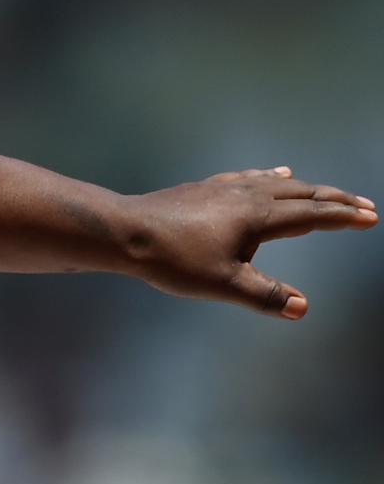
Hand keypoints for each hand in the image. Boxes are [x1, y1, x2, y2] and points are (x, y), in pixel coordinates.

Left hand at [122, 167, 376, 317]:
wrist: (124, 232)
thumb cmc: (172, 259)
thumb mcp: (223, 284)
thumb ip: (264, 296)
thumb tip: (302, 308)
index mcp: (257, 216)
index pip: (312, 214)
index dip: (344, 216)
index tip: (371, 217)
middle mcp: (244, 194)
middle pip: (300, 193)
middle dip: (334, 199)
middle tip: (364, 204)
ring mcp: (222, 188)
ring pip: (273, 183)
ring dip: (304, 187)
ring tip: (320, 189)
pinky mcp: (202, 188)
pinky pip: (247, 177)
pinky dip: (267, 177)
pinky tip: (265, 175)